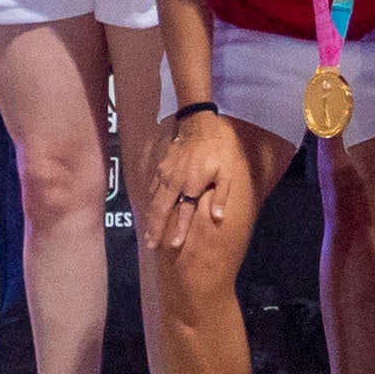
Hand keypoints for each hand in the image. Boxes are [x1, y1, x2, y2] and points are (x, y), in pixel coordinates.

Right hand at [147, 111, 255, 261]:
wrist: (198, 126)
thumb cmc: (216, 151)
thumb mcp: (226, 172)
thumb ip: (221, 196)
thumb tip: (219, 218)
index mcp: (192, 184)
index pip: (184, 212)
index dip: (179, 229)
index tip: (174, 245)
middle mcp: (175, 182)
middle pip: (162, 210)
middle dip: (156, 229)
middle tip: (151, 246)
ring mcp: (165, 175)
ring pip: (154, 202)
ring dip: (151, 220)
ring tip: (148, 237)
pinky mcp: (160, 170)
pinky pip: (152, 190)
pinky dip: (149, 205)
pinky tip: (148, 215)